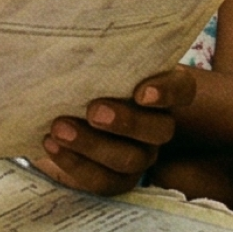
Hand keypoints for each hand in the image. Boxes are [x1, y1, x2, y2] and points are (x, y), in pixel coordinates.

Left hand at [34, 68, 191, 194]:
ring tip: (59, 129)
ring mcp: (140, 154)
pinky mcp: (117, 179)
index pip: (181, 89)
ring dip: (92, 145)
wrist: (62, 114)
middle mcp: (157, 125)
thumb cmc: (83, 81)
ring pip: (129, 159)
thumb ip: (95, 62)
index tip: (142, 93)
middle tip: (93, 111)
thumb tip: (72, 51)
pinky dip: (75, 163)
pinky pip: (103, 180)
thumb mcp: (91, 69)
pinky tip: (51, 144)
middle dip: (126, 122)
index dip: (167, 92)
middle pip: (159, 130)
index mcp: (161, 92)